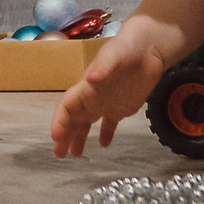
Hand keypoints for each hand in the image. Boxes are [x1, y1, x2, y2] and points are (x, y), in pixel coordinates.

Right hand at [48, 20, 166, 157]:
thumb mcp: (114, 55)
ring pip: (87, 123)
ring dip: (79, 138)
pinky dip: (106, 134)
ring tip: (75, 154)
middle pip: (73, 119)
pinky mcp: (121, 107)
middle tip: (59, 154)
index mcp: (86, 87)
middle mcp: (92, 98)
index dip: (60, 121)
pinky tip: (103, 144)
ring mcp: (105, 103)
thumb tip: (91, 78)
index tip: (56, 137)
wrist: (147, 48)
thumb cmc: (126, 48)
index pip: (67, 106)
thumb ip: (103, 67)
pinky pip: (110, 124)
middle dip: (65, 135)